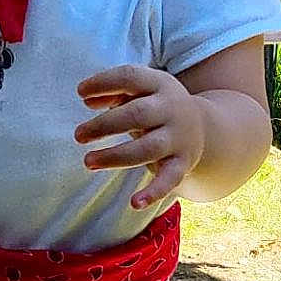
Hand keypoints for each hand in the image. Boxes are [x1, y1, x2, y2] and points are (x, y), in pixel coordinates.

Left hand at [74, 65, 206, 209]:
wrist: (201, 126)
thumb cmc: (155, 106)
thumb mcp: (138, 92)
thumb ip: (111, 92)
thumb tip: (86, 99)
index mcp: (159, 84)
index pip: (130, 77)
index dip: (104, 83)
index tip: (80, 93)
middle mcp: (172, 108)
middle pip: (138, 114)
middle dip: (105, 125)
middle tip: (79, 135)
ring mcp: (178, 137)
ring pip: (148, 148)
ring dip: (116, 156)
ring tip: (88, 162)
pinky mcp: (182, 163)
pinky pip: (169, 179)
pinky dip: (153, 193)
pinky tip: (134, 203)